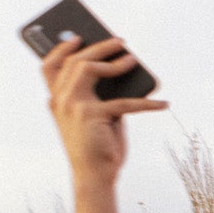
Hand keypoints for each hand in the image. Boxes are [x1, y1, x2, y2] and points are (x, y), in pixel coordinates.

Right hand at [42, 36, 167, 184]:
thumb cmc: (97, 145)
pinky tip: (164, 104)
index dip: (61, 48)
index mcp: (56, 100)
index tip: (77, 37)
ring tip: (133, 61)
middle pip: (74, 61)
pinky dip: (148, 104)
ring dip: (114, 62)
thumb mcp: (96, 116)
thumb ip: (102, 95)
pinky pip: (125, 102)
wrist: (94, 175)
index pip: (50, 67)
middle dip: (99, 47)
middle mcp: (60, 99)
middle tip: (120, 42)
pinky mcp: (91, 114)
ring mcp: (72, 105)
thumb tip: (124, 73)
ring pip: (88, 68)